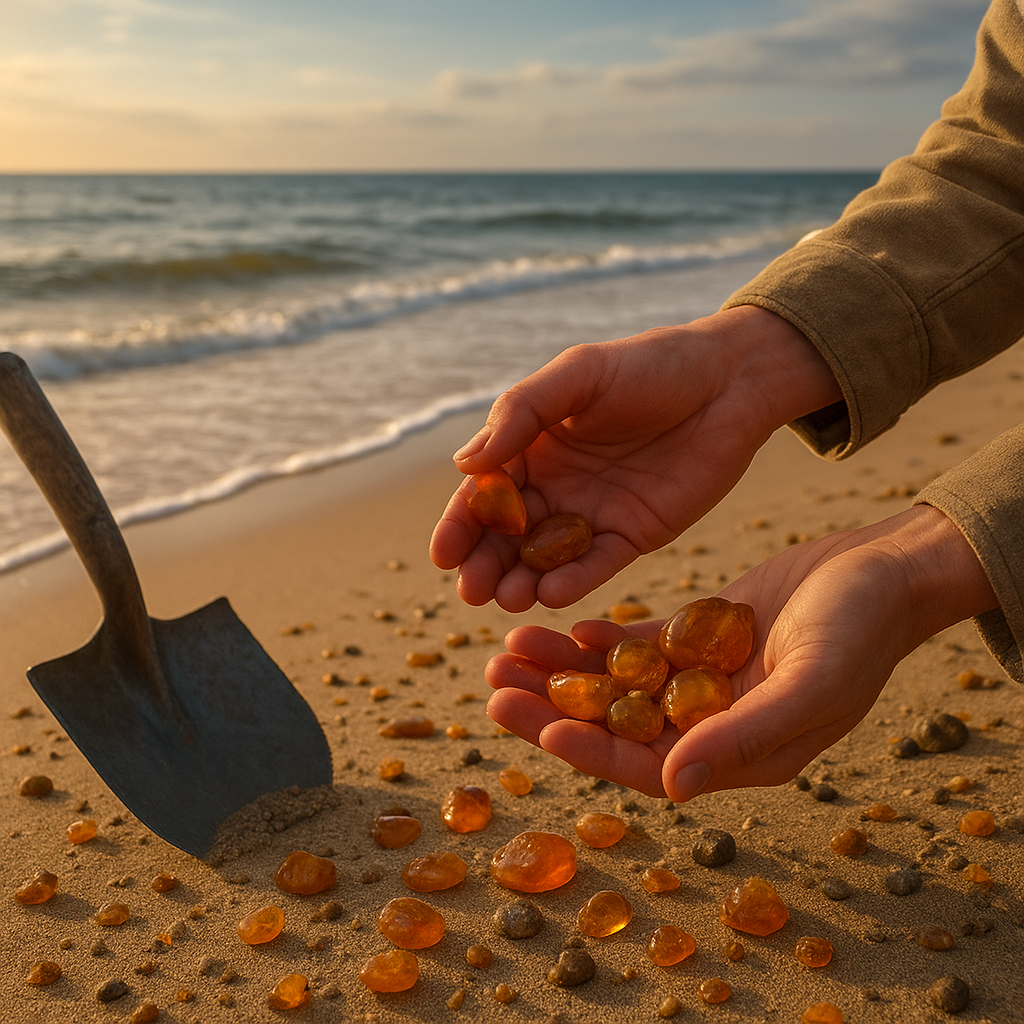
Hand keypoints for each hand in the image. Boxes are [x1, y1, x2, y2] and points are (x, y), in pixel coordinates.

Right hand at [429, 305, 841, 611]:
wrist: (729, 382)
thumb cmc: (649, 366)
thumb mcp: (580, 375)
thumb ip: (522, 412)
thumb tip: (466, 462)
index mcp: (531, 447)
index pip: (484, 492)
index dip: (461, 524)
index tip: (443, 555)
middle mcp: (554, 486)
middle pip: (507, 536)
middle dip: (485, 564)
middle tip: (470, 591)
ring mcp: (591, 514)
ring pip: (545, 558)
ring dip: (522, 580)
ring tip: (507, 596)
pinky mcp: (632, 536)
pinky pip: (597, 565)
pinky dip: (575, 581)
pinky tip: (553, 593)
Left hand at [485, 505, 997, 798]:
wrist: (882, 572)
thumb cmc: (860, 631)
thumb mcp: (809, 684)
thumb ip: (743, 736)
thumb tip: (673, 785)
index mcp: (738, 754)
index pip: (648, 766)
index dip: (593, 750)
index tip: (541, 728)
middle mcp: (709, 726)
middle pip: (614, 725)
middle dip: (551, 707)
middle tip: (493, 684)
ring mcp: (698, 682)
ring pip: (615, 684)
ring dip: (562, 671)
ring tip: (507, 648)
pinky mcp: (696, 640)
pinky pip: (635, 648)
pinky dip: (598, 642)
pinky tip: (561, 628)